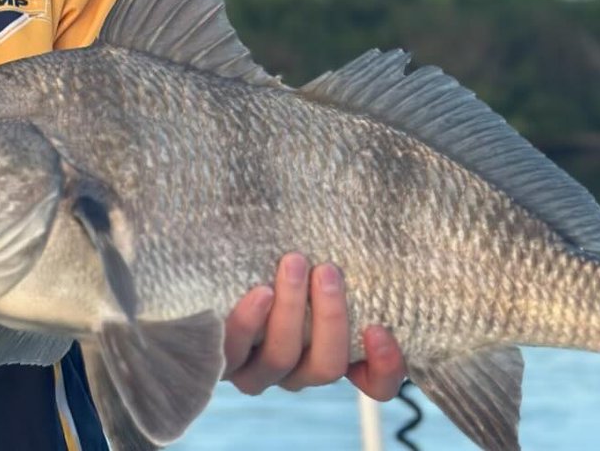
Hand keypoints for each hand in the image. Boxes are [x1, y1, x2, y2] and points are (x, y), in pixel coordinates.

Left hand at [223, 253, 405, 399]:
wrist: (214, 270)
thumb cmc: (277, 257)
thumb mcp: (316, 260)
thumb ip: (341, 259)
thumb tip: (382, 214)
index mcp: (333, 354)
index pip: (377, 384)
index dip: (385, 366)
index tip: (378, 329)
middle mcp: (299, 370)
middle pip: (327, 366)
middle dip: (331, 319)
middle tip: (328, 270)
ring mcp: (260, 371)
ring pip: (282, 358)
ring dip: (291, 311)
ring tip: (294, 264)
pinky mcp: (222, 360)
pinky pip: (234, 354)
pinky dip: (249, 324)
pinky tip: (260, 292)